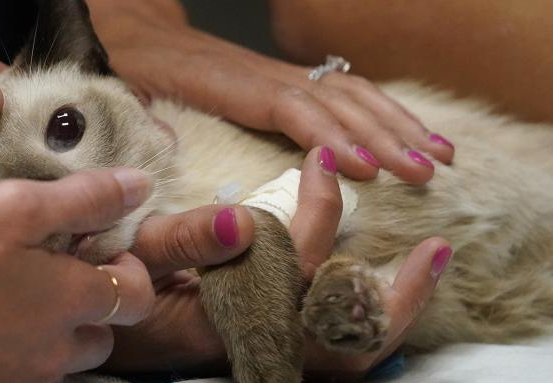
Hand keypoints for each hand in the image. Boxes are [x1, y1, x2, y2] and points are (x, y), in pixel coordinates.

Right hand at [0, 168, 155, 382]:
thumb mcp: (16, 208)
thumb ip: (83, 198)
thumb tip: (140, 185)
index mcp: (72, 300)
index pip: (138, 296)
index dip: (130, 275)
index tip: (101, 257)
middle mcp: (56, 351)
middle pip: (100, 339)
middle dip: (88, 314)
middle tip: (50, 284)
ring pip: (57, 367)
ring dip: (47, 342)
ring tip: (7, 310)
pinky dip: (7, 369)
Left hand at [87, 0, 453, 184]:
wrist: (133, 28)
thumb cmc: (130, 66)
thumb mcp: (123, 92)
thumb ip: (142, 121)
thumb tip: (167, 152)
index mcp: (226, 83)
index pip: (290, 106)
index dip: (329, 135)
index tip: (368, 168)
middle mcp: (263, 76)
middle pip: (336, 100)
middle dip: (386, 135)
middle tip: (426, 173)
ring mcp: (277, 75)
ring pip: (351, 92)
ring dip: (398, 122)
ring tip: (440, 155)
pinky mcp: (282, 80)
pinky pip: (343, 90)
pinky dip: (382, 112)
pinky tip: (408, 133)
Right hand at [102, 147, 450, 381]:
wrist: (104, 332)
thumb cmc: (114, 289)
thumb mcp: (136, 256)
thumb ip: (185, 239)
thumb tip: (246, 217)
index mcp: (225, 316)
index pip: (293, 266)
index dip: (317, 211)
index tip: (322, 163)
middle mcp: (257, 342)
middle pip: (346, 336)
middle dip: (397, 294)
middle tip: (434, 251)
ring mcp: (268, 352)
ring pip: (348, 351)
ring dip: (393, 313)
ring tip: (426, 269)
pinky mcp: (270, 348)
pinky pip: (334, 346)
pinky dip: (369, 318)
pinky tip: (383, 287)